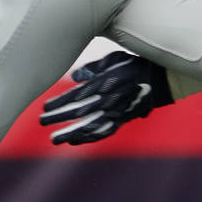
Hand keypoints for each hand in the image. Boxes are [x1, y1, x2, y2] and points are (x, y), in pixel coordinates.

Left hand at [40, 51, 159, 144]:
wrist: (159, 79)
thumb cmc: (133, 65)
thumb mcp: (113, 60)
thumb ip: (93, 69)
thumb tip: (74, 77)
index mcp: (104, 84)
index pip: (76, 96)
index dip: (59, 103)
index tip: (44, 107)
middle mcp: (108, 101)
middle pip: (78, 113)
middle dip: (58, 118)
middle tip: (42, 122)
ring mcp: (115, 113)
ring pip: (89, 127)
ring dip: (70, 134)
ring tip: (54, 139)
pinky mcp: (122, 121)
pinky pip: (103, 133)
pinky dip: (88, 139)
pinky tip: (75, 141)